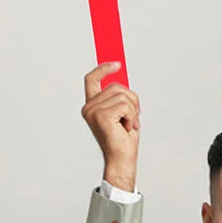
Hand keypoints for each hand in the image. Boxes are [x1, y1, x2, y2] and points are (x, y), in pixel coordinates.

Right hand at [81, 62, 139, 191]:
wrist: (121, 158)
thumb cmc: (123, 137)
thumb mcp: (122, 112)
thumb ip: (119, 96)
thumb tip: (121, 77)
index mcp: (91, 105)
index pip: (92, 79)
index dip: (103, 68)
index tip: (117, 64)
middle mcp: (88, 107)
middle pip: (116, 86)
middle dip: (131, 99)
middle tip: (131, 118)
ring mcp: (93, 112)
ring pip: (123, 96)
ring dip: (133, 110)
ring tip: (128, 124)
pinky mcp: (102, 117)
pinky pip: (125, 105)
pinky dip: (132, 116)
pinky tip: (127, 128)